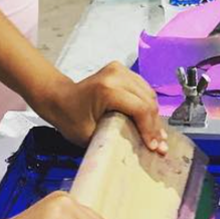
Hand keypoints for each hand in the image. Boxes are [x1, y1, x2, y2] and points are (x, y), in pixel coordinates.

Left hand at [37, 62, 167, 154]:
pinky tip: (151, 122)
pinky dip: (148, 106)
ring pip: (149, 94)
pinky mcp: (121, 70)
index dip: (150, 129)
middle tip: (160, 146)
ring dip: (154, 116)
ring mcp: (119, 69)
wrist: (59, 98)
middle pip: (147, 101)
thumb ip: (115, 139)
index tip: (154, 147)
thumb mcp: (89, 135)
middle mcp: (116, 74)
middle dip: (155, 126)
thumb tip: (141, 149)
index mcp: (107, 89)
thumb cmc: (70, 119)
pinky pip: (143, 89)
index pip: (140, 109)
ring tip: (158, 137)